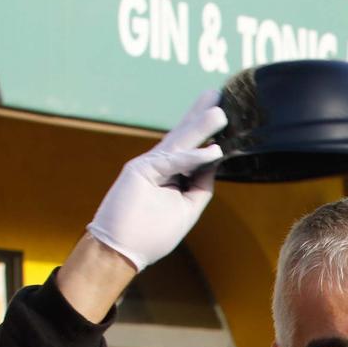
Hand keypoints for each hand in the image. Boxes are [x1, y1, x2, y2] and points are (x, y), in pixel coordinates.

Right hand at [85, 91, 227, 272]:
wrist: (120, 250)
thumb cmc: (151, 234)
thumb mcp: (186, 208)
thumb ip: (200, 186)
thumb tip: (215, 164)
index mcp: (171, 174)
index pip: (193, 149)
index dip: (208, 134)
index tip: (227, 117)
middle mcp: (160, 165)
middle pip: (184, 136)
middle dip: (202, 116)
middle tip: (219, 95)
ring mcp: (148, 166)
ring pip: (179, 142)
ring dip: (200, 127)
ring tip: (220, 111)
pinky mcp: (138, 171)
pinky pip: (171, 162)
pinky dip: (192, 157)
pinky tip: (212, 151)